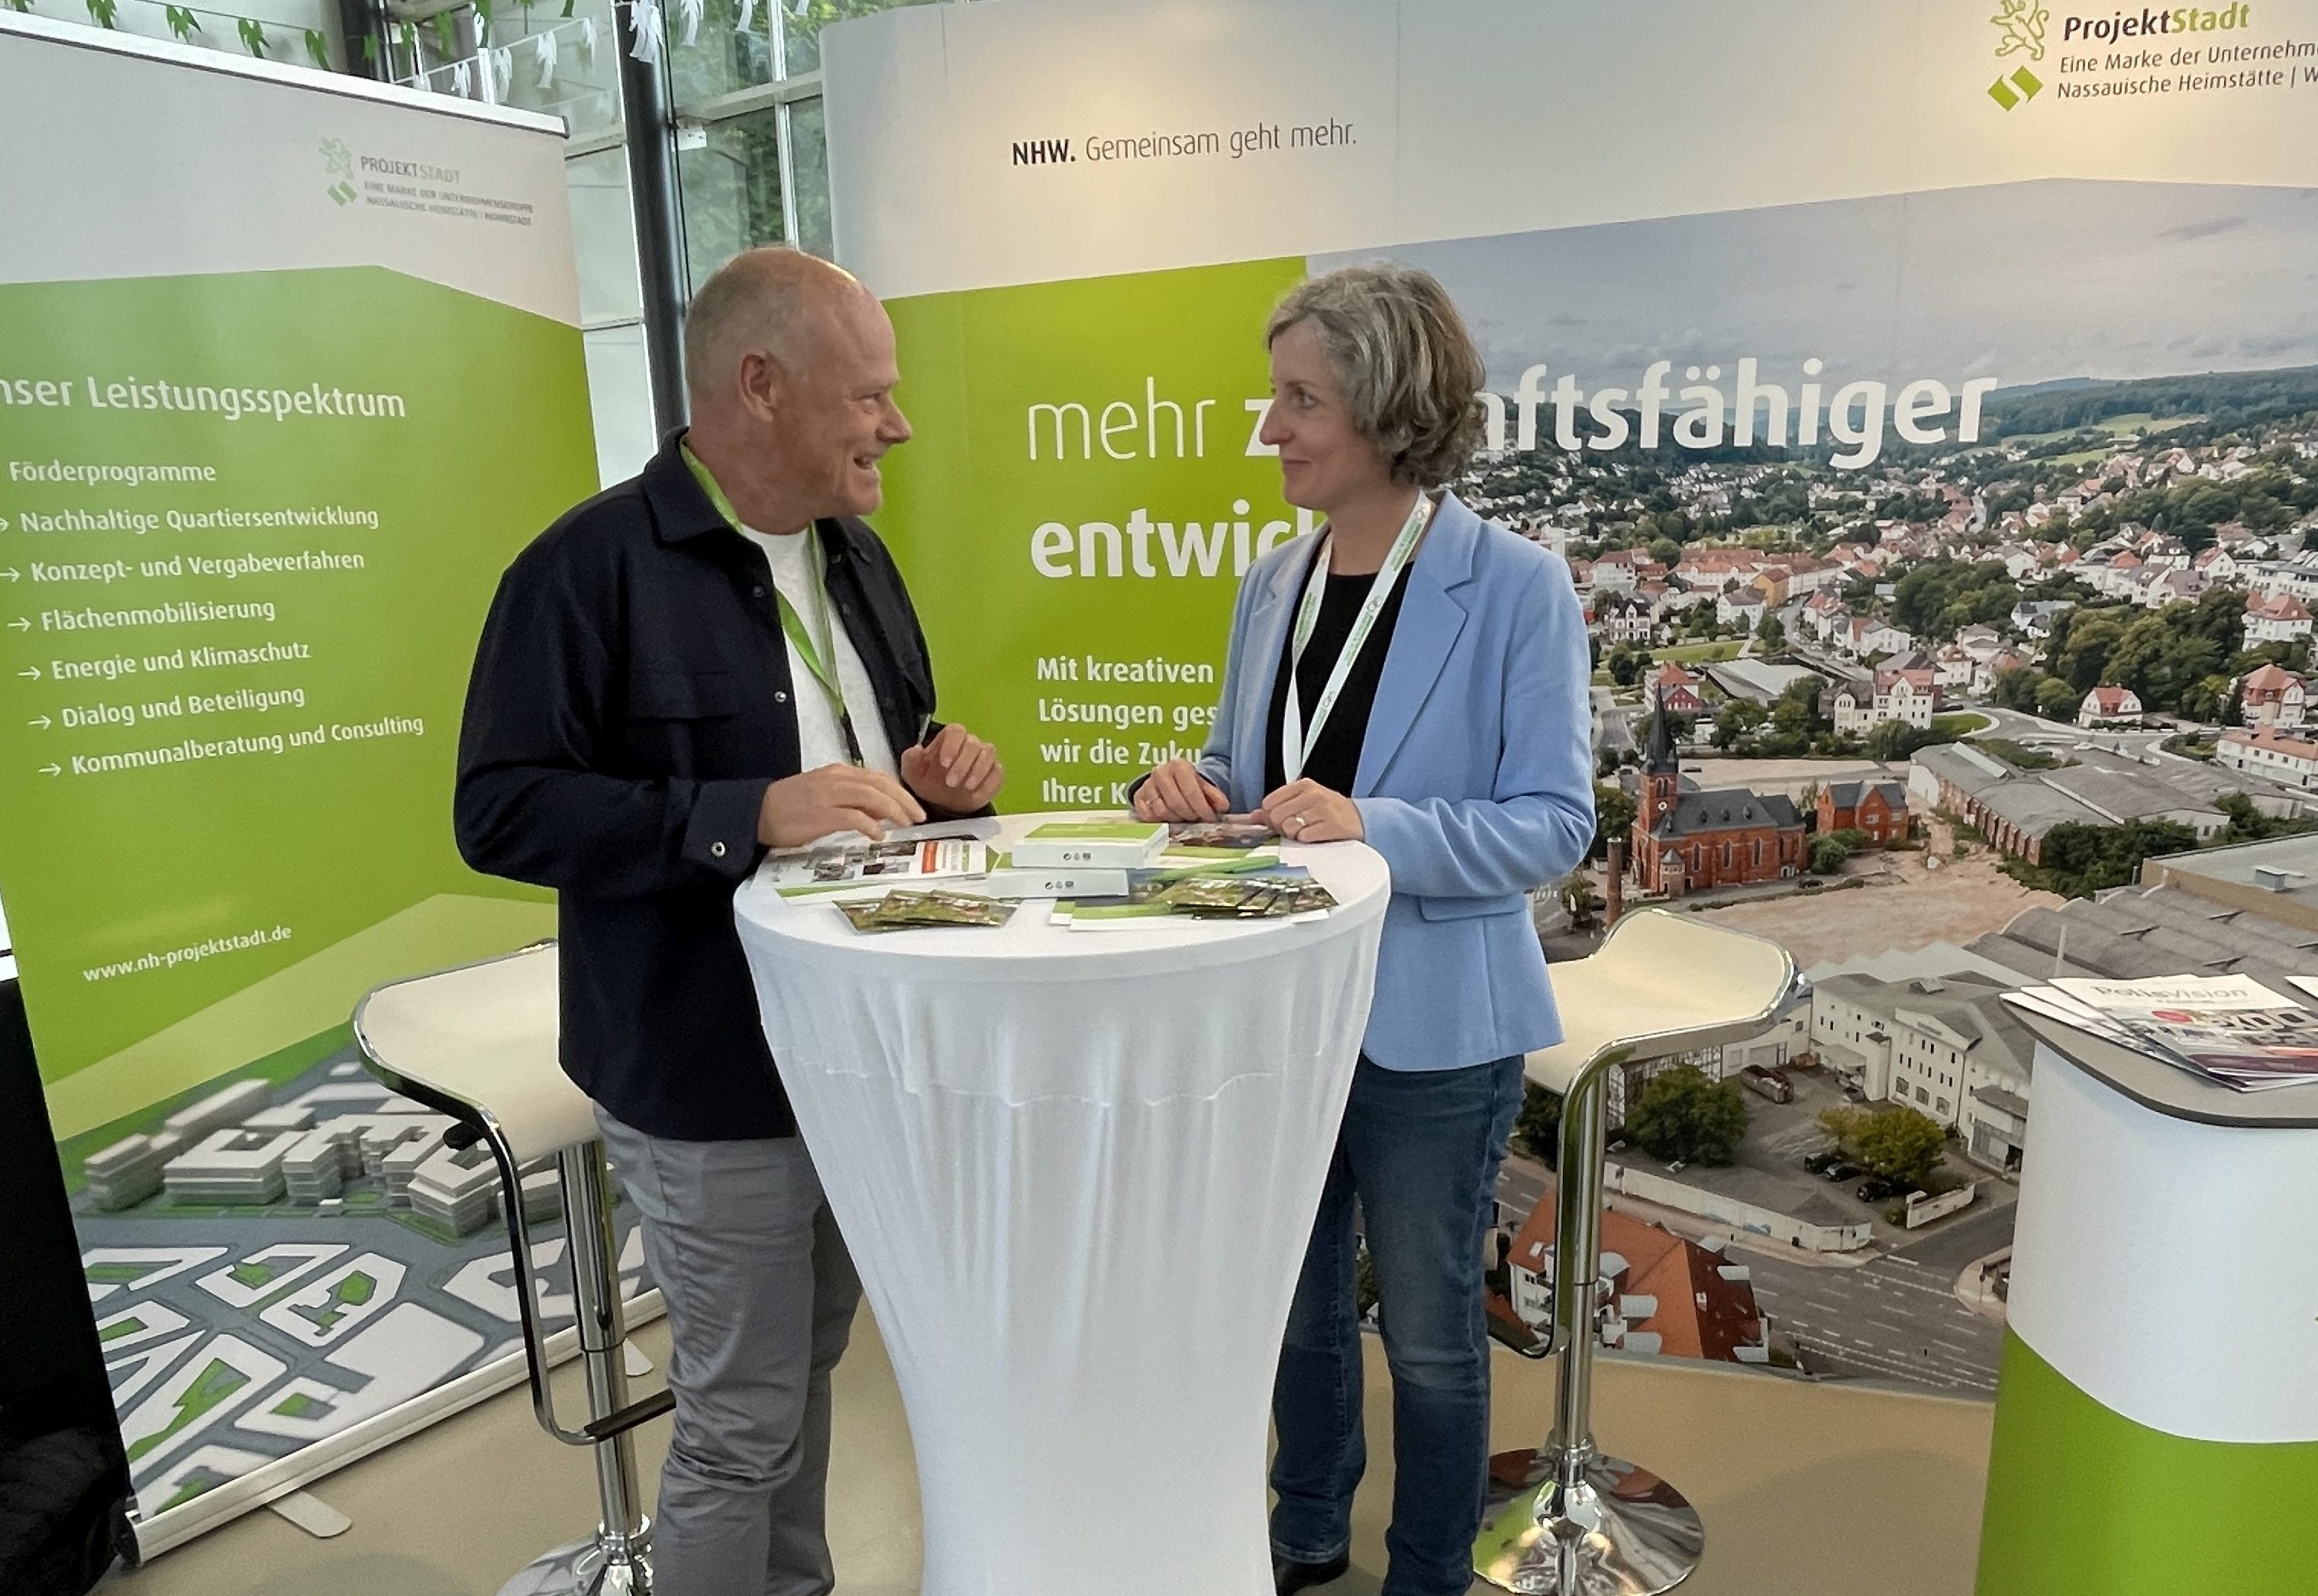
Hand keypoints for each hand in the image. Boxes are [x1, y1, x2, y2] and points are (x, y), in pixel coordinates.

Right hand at [758, 764, 925, 847]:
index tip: (913, 806)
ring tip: (906, 824)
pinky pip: (853, 817)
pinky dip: (870, 824)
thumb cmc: (790, 806)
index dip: (899, 791)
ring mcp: (828, 796)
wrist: (757, 812)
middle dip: (904, 800)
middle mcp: (836, 779)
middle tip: (919, 817)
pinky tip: (879, 835)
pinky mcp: (821, 814)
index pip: (877, 777)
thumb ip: (852, 800)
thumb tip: (881, 813)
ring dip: (893, 810)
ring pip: (871, 796)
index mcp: (838, 772)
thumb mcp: (824, 795)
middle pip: (880, 784)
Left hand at [900, 723, 1003, 812]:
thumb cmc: (929, 782)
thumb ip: (911, 759)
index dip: (951, 745)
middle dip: (963, 763)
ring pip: (989, 754)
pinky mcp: (995, 773)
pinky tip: (976, 792)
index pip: (956, 731)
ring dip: (978, 771)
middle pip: (973, 743)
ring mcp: (984, 758)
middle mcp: (969, 744)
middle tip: (950, 782)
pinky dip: (988, 782)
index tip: (944, 763)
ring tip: (966, 787)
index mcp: (949, 739)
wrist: (942, 803)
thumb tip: (916, 750)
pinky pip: (998, 772)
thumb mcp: (913, 772)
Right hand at [1134, 759, 1227, 822]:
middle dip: (1189, 814)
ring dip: (1175, 819)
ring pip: (1162, 811)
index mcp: (1179, 766)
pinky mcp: (1138, 798)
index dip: (1202, 807)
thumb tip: (1223, 806)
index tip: (1210, 818)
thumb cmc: (1187, 784)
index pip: (1191, 791)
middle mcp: (1160, 772)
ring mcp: (1147, 785)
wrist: (1167, 781)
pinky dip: (1160, 821)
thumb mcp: (1203, 786)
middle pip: (1176, 803)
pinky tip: (1169, 818)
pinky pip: (1149, 816)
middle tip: (1196, 818)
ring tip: (1183, 817)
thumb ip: (1213, 795)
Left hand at [1256, 779, 1362, 842]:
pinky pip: (1304, 837)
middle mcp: (1313, 795)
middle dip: (1280, 827)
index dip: (1270, 816)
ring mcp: (1323, 810)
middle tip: (1293, 830)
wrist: (1360, 819)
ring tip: (1305, 833)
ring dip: (1293, 836)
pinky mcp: (1331, 826)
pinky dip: (1305, 841)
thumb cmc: (1329, 812)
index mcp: (1303, 785)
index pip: (1269, 802)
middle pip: (1276, 816)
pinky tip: (1313, 837)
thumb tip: (1254, 816)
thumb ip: (1277, 807)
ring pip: (1289, 828)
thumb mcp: (1303, 803)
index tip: (1280, 821)